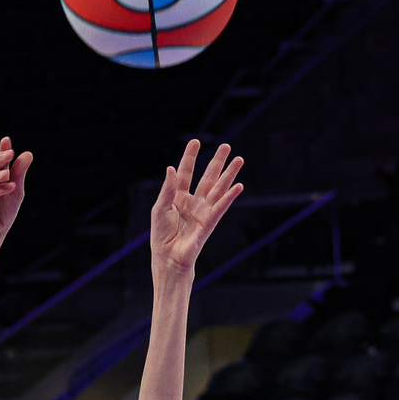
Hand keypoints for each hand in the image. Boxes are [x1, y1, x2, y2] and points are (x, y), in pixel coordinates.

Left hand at [151, 140, 242, 271]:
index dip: (190, 157)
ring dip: (229, 174)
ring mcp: (203, 211)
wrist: (168, 258)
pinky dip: (230, 196)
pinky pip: (221, 206)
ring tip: (239, 159)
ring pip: (218, 188)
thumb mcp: (159, 208)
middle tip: (226, 146)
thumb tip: (170, 167)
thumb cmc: (161, 236)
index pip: (185, 173)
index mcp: (178, 197)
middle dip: (217, 162)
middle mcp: (193, 202)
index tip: (195, 142)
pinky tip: (239, 185)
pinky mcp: (210, 222)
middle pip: (207, 177)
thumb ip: (167, 189)